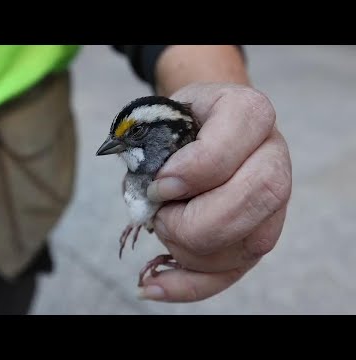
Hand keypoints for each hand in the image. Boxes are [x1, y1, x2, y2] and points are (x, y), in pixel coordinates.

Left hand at [142, 83, 291, 301]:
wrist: (205, 127)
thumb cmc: (181, 122)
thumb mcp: (164, 113)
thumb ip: (153, 143)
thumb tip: (153, 195)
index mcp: (251, 115)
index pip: (231, 149)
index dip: (191, 173)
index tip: (159, 185)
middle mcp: (273, 159)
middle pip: (254, 200)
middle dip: (193, 220)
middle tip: (159, 210)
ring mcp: (272, 205)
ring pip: (244, 247)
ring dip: (185, 248)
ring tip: (162, 224)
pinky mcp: (255, 238)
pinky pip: (230, 274)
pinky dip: (188, 286)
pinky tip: (152, 287)